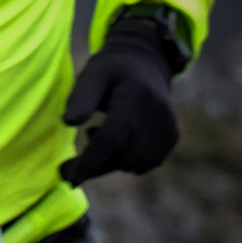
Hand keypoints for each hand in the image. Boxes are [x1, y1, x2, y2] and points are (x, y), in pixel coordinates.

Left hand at [59, 12, 180, 184]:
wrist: (146, 65)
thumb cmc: (112, 70)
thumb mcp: (92, 75)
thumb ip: (81, 97)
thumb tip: (69, 121)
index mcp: (136, 98)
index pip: (112, 139)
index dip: (90, 161)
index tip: (70, 177)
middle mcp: (157, 116)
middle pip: (122, 157)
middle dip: (93, 167)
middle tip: (68, 166)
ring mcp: (168, 128)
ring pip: (133, 165)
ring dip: (110, 162)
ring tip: (98, 136)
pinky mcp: (172, 137)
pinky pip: (146, 164)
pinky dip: (126, 162)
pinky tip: (117, 143)